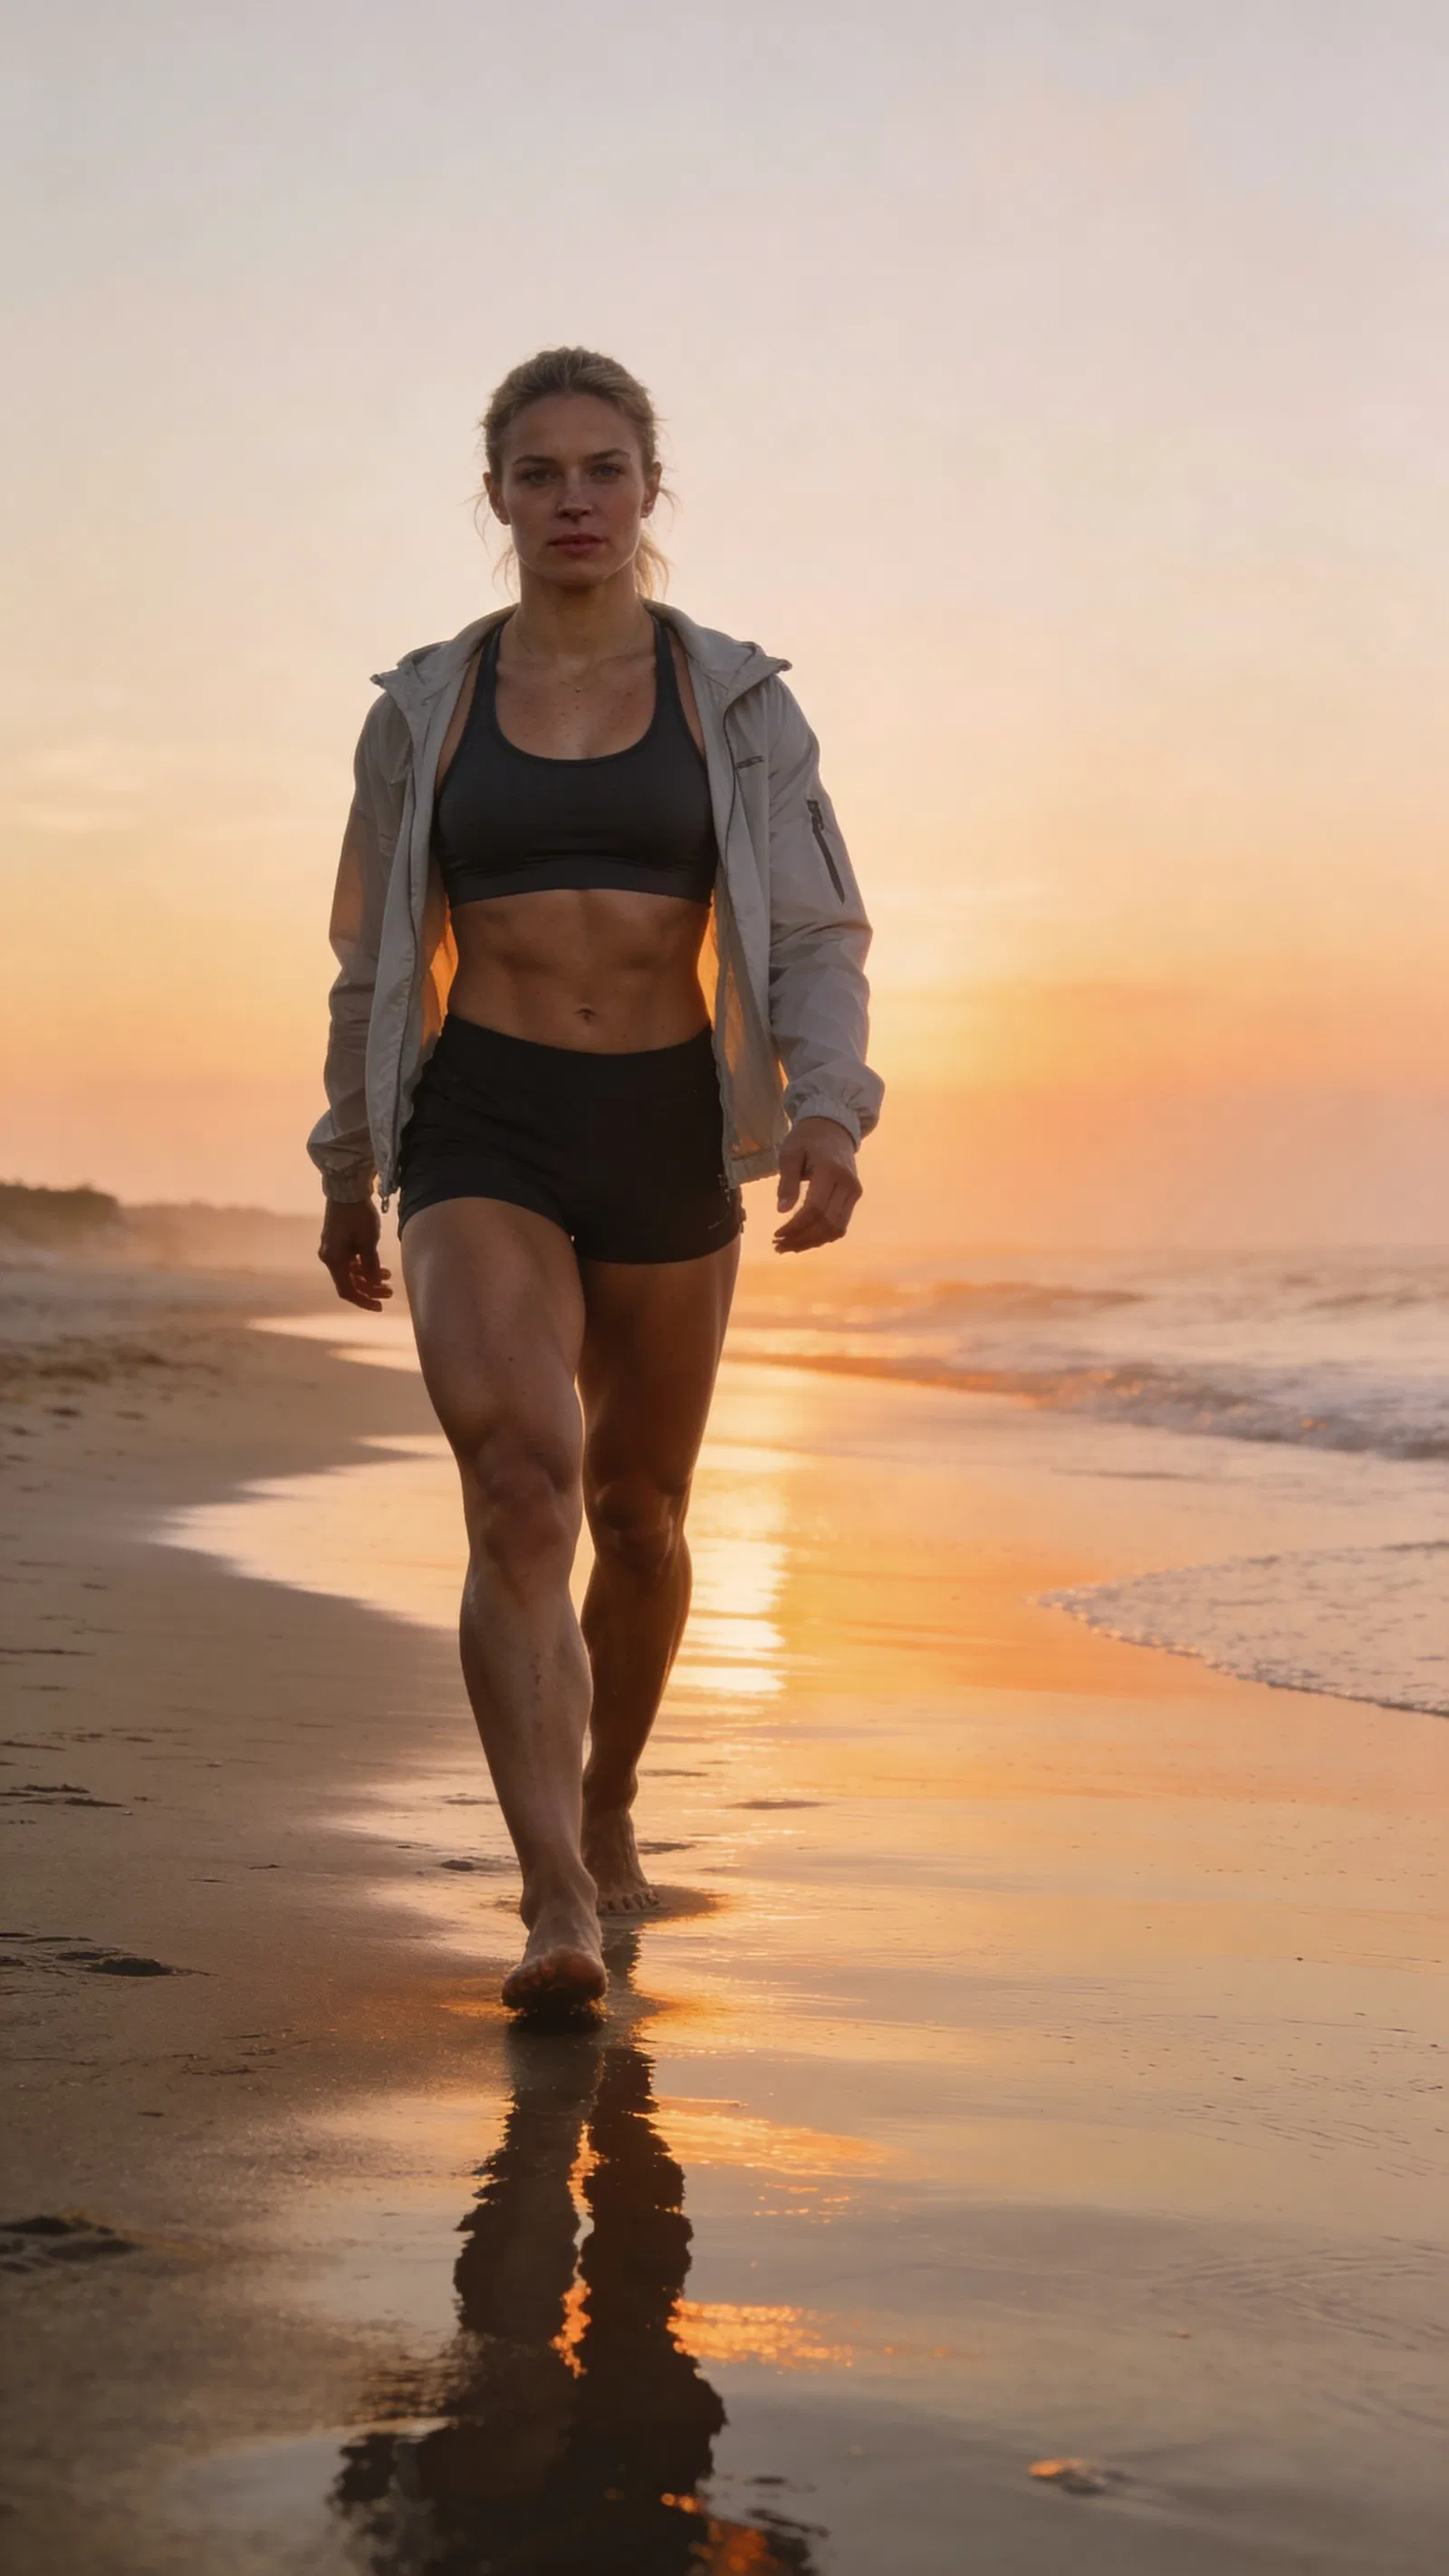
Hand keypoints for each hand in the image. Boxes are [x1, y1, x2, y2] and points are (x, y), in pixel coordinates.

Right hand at [318, 1198, 393, 1310]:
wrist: (346, 1190)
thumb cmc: (358, 1215)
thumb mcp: (368, 1242)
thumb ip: (371, 1266)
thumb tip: (374, 1283)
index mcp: (334, 1260)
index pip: (347, 1290)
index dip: (363, 1300)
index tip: (380, 1307)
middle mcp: (330, 1258)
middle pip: (350, 1282)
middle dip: (371, 1289)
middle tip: (391, 1292)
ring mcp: (333, 1250)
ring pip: (352, 1272)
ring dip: (369, 1278)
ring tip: (389, 1278)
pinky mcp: (339, 1242)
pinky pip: (351, 1262)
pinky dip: (365, 1266)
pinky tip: (380, 1267)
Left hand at [773, 1117, 861, 1254]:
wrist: (833, 1127)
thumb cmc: (807, 1139)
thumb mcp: (790, 1154)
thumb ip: (787, 1181)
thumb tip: (782, 1211)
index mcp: (830, 1171)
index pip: (815, 1208)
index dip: (796, 1226)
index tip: (776, 1234)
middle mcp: (847, 1184)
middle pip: (827, 1223)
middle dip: (802, 1239)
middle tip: (778, 1245)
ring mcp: (854, 1192)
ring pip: (836, 1228)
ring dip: (812, 1242)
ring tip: (789, 1246)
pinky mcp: (854, 1197)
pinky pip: (841, 1224)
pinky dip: (823, 1236)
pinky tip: (804, 1239)